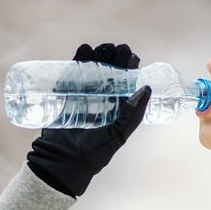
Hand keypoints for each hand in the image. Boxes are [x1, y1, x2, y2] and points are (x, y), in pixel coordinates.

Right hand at [26, 43, 150, 197]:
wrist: (65, 160)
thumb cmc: (95, 152)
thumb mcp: (119, 134)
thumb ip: (132, 114)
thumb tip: (146, 88)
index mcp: (119, 103)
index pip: (127, 78)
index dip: (130, 64)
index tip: (130, 56)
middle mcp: (103, 95)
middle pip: (110, 67)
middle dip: (114, 55)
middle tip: (116, 50)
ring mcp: (83, 91)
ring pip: (93, 65)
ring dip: (98, 52)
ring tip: (101, 49)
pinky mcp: (66, 90)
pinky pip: (73, 70)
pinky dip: (79, 57)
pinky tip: (85, 50)